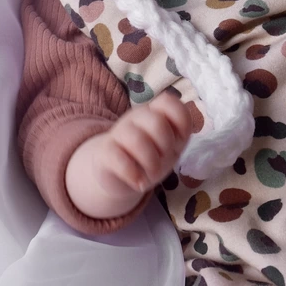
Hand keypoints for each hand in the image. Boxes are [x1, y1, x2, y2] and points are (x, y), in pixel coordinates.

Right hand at [65, 92, 191, 219]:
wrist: (116, 173)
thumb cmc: (149, 157)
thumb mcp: (170, 148)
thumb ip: (179, 135)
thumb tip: (180, 134)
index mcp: (155, 112)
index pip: (169, 102)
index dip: (180, 122)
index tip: (177, 140)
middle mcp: (136, 118)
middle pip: (157, 122)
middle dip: (166, 147)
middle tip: (163, 160)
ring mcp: (119, 133)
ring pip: (136, 139)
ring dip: (150, 163)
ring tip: (151, 175)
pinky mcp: (105, 152)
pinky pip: (118, 158)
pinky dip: (132, 174)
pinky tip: (138, 183)